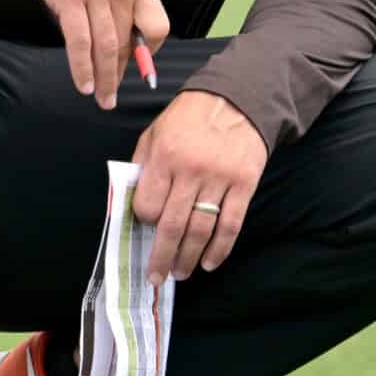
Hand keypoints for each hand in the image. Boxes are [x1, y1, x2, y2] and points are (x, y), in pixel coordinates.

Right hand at [11, 0, 169, 109]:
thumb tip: (125, 25)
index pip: (157, 25)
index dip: (149, 51)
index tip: (139, 66)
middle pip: (128, 42)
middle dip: (121, 73)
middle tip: (113, 95)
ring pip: (106, 48)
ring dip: (105, 79)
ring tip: (102, 98)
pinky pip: (79, 42)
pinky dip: (82, 67)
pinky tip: (83, 83)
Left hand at [132, 89, 267, 281]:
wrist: (236, 99)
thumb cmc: (189, 119)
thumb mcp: (155, 133)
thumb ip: (142, 167)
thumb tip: (131, 205)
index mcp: (164, 156)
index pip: (147, 205)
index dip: (144, 221)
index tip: (146, 226)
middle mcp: (190, 170)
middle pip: (172, 226)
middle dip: (162, 257)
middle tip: (156, 276)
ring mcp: (219, 178)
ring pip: (201, 230)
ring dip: (188, 258)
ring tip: (180, 273)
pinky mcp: (244, 184)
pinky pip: (230, 225)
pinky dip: (220, 249)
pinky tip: (209, 263)